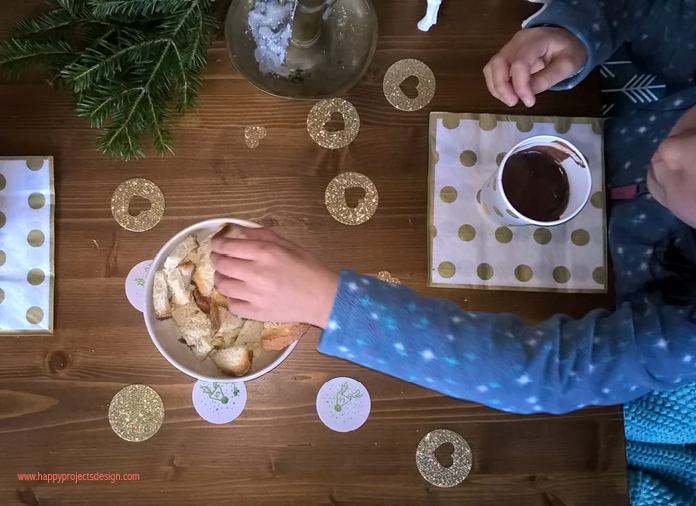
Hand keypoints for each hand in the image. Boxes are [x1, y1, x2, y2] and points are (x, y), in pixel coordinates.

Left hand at [211, 227, 338, 327]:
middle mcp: (256, 272)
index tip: (216, 245)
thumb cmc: (309, 268)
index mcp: (264, 252)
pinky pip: (232, 305)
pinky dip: (232, 299)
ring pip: (222, 285)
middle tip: (219, 260)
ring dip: (221, 279)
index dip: (217, 244)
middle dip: (216, 260)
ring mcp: (254, 295)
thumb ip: (263, 235)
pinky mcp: (257, 312)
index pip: (227, 246)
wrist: (323, 297)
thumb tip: (241, 232)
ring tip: (227, 277)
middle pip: (221, 265)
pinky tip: (239, 295)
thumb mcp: (288, 244)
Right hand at [483, 27, 586, 107]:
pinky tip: (507, 95)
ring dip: (496, 87)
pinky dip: (496, 85)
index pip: (520, 63)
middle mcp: (517, 41)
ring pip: (491, 67)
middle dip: (502, 87)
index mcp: (536, 40)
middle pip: (498, 63)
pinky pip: (492, 70)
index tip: (529, 102)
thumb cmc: (568, 50)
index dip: (520, 85)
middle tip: (513, 103)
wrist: (565, 37)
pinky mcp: (505, 56)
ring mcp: (509, 47)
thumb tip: (529, 92)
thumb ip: (549, 77)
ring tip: (511, 100)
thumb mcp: (569, 64)